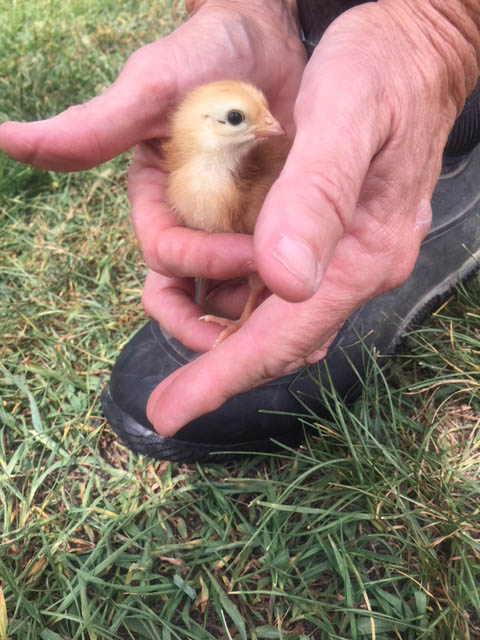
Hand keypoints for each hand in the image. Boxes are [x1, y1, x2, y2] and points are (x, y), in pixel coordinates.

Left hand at [145, 0, 477, 434]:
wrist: (416, 51)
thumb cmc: (384, 72)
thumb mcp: (347, 117)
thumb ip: (318, 198)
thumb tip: (285, 280)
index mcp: (362, 254)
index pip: (283, 336)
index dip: (223, 378)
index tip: (171, 414)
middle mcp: (355, 268)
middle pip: (281, 343)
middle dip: (221, 373)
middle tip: (168, 400)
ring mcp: (345, 257)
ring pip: (280, 324)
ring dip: (227, 344)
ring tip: (176, 341)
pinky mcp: (332, 240)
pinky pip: (283, 295)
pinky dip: (242, 310)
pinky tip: (210, 300)